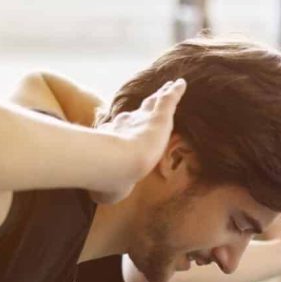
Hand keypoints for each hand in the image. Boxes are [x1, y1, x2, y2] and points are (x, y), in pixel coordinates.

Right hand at [89, 78, 185, 203]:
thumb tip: (99, 198)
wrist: (117, 165)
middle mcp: (126, 123)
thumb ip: (105, 188)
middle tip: (151, 98)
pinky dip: (175, 91)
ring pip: (154, 102)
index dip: (126, 125)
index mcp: (114, 138)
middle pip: (138, 111)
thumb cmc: (109, 178)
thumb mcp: (107, 186)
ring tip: (168, 86)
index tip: (125, 122)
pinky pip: (169, 99)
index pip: (121, 129)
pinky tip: (181, 83)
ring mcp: (143, 118)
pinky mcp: (159, 116)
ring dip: (161, 94)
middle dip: (145, 105)